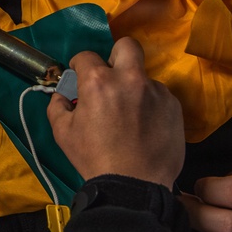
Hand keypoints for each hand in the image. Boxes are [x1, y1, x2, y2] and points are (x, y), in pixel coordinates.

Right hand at [46, 36, 184, 188]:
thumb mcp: (62, 133)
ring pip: (144, 77)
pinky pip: (159, 97)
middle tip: (111, 76)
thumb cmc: (94, 158)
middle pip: (127, 46)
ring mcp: (155, 91)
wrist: (134, 186)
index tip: (80, 77)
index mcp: (98, 81)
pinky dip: (150, 105)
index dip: (80, 66)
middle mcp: (129, 79)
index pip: (86, 56)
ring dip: (134, 87)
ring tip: (130, 113)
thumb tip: (63, 96)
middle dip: (116, 55)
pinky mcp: (174, 107)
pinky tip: (145, 125)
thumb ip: (57, 106)